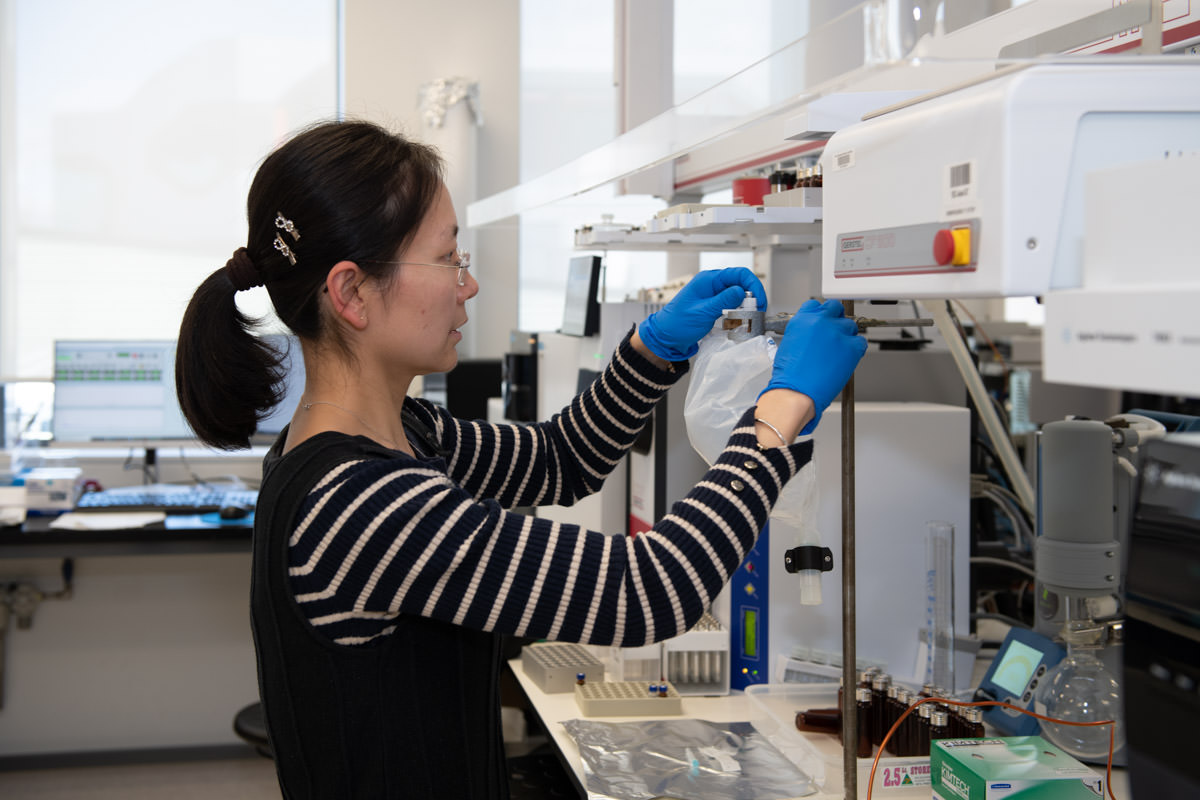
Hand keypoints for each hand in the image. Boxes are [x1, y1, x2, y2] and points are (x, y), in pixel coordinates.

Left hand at [638, 268, 765, 360]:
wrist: (666, 337)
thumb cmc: (677, 323)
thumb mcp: (702, 312)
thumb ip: (723, 300)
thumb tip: (742, 291)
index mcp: (708, 280)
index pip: (738, 274)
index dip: (752, 285)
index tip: (759, 300)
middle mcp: (713, 285)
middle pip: (742, 284)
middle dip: (752, 297)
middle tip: (756, 313)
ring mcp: (715, 296)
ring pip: (739, 296)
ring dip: (747, 307)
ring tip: (749, 319)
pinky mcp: (715, 306)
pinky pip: (733, 305)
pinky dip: (740, 313)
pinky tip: (740, 322)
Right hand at [762, 299, 866, 433]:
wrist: (797, 391)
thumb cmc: (790, 375)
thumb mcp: (790, 344)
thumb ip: (805, 332)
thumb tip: (815, 333)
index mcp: (803, 319)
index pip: (817, 305)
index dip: (822, 314)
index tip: (823, 322)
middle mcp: (820, 321)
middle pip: (836, 309)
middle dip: (836, 319)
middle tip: (834, 334)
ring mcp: (837, 333)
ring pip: (850, 326)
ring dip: (846, 336)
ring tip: (838, 352)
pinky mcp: (851, 347)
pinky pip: (861, 342)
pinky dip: (856, 350)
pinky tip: (846, 359)